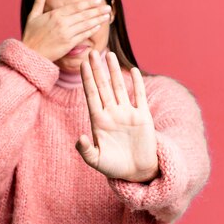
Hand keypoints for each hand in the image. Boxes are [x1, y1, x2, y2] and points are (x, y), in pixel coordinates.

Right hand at [22, 0, 111, 61]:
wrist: (30, 54)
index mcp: (54, 14)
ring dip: (97, 19)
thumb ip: (39, 1)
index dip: (88, 4)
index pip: (75, 7)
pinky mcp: (68, 44)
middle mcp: (62, 22)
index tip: (98, 1)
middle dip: (97, 10)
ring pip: (85, 24)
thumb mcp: (32, 16)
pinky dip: (91, 30)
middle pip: (83, 15)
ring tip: (107, 16)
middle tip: (108, 7)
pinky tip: (98, 26)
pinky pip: (82, 35)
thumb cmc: (30, 36)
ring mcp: (66, 33)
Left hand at [75, 49, 159, 182]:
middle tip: (91, 51)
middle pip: (103, 86)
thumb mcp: (97, 161)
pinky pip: (139, 96)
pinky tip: (133, 70)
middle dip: (97, 69)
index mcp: (99, 121)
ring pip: (119, 87)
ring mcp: (127, 113)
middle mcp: (112, 113)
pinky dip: (136, 83)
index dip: (87, 80)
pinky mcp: (143, 117)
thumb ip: (86, 150)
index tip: (82, 64)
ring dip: (114, 71)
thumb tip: (80, 138)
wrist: (137, 172)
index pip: (92, 95)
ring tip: (109, 54)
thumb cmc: (114, 168)